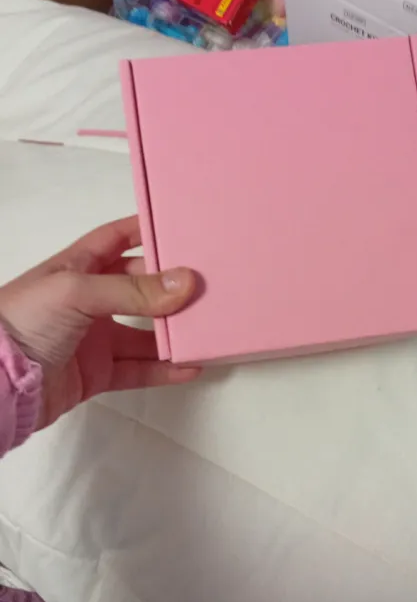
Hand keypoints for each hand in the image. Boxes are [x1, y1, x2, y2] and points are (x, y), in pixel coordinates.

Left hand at [0, 216, 199, 429]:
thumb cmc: (24, 321)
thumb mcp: (77, 292)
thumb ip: (133, 290)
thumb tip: (186, 282)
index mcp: (77, 267)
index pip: (116, 239)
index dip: (145, 230)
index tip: (182, 228)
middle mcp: (88, 299)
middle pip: (139, 287)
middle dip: (171, 287)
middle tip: (208, 285)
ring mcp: (93, 338)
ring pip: (144, 331)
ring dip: (173, 332)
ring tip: (207, 328)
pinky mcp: (97, 373)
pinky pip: (138, 368)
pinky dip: (164, 369)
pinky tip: (190, 366)